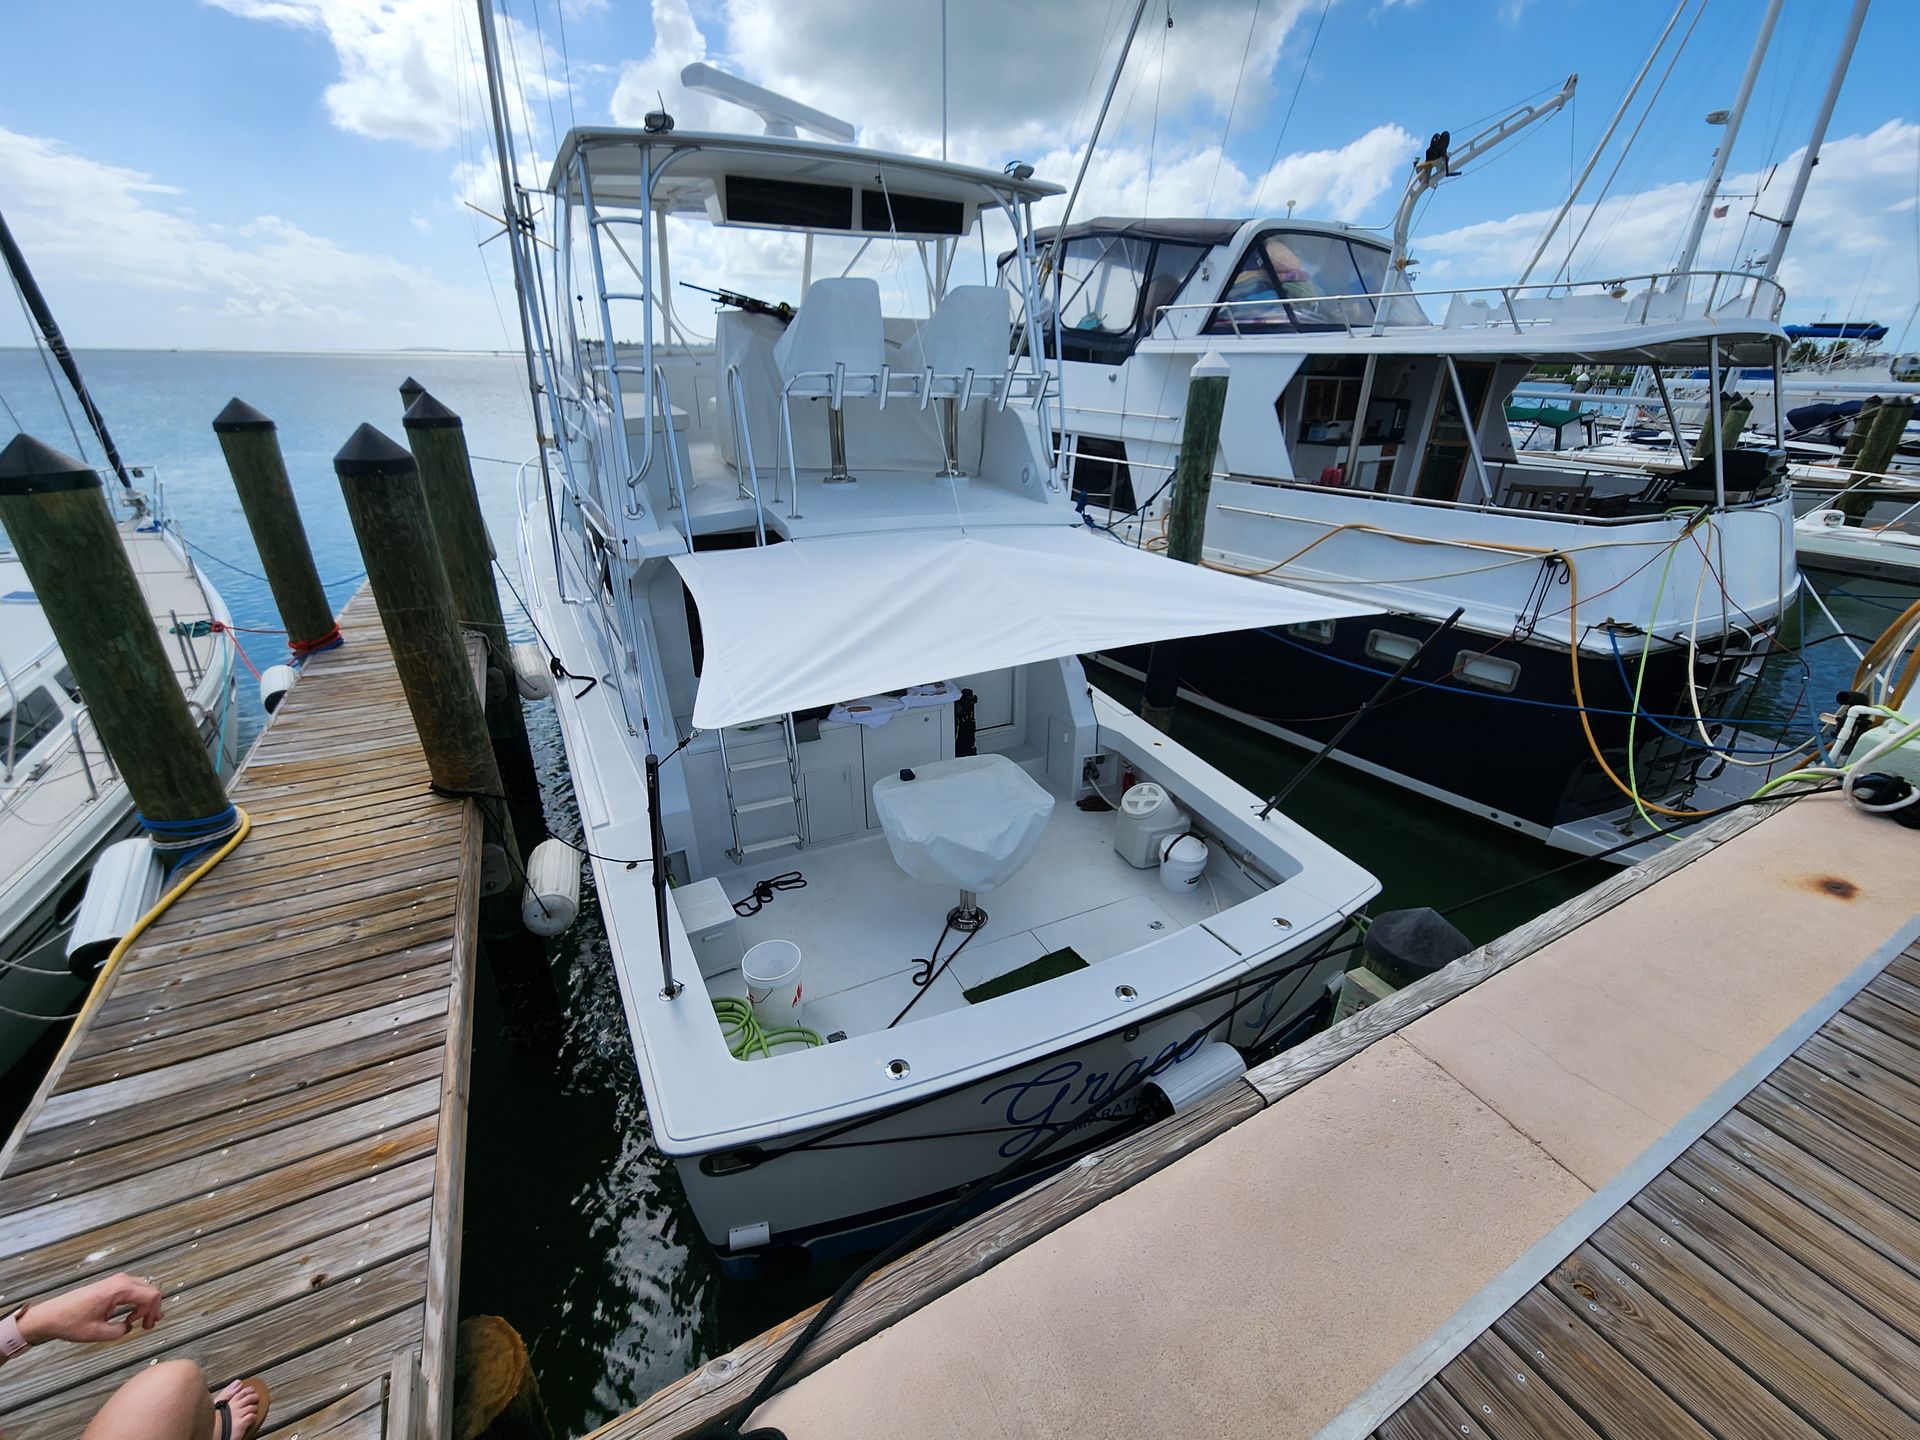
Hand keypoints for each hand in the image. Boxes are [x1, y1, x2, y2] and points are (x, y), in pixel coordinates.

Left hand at [17, 1274, 163, 1344]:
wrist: (49, 1316)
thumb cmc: (69, 1322)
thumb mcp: (97, 1333)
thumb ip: (119, 1331)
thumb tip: (128, 1328)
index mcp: (119, 1290)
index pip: (152, 1295)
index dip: (152, 1313)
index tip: (143, 1326)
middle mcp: (119, 1281)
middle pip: (150, 1290)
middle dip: (152, 1309)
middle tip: (149, 1325)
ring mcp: (114, 1281)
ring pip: (143, 1289)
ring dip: (146, 1305)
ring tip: (143, 1321)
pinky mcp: (109, 1285)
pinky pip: (133, 1290)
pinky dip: (137, 1301)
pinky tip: (132, 1315)